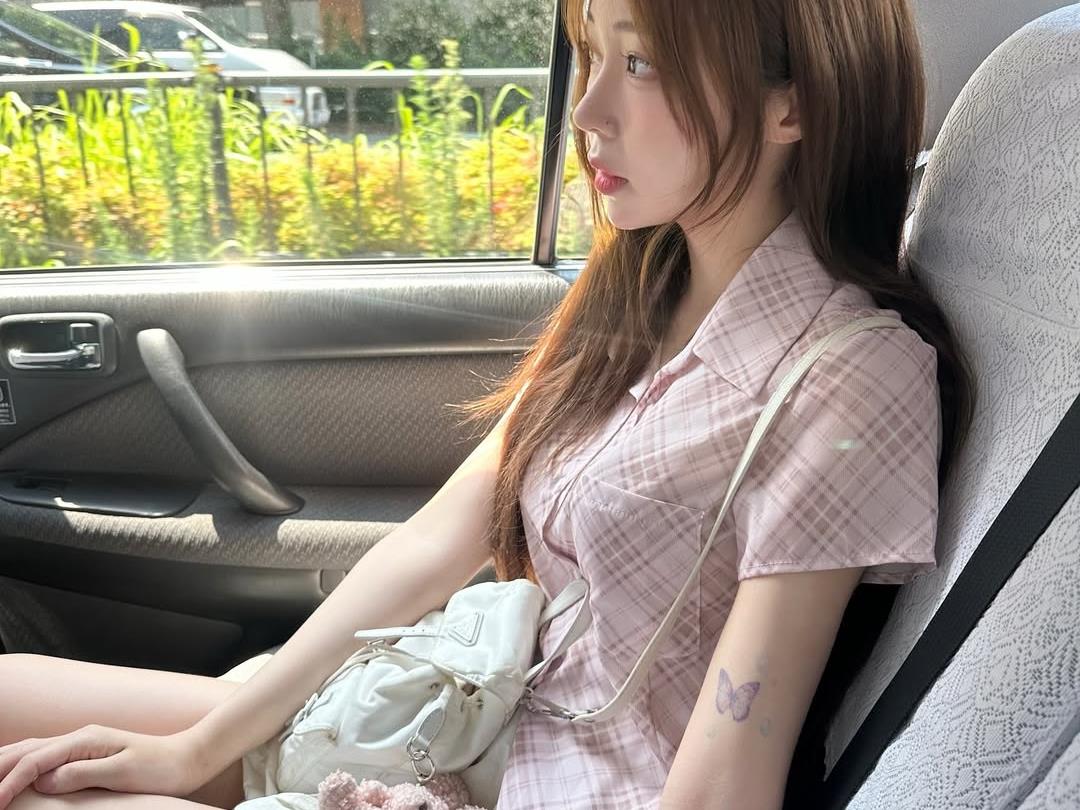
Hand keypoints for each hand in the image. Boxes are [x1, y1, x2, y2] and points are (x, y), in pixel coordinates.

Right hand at [0, 725, 208, 808]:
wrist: (187, 759)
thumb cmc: (159, 767)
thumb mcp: (122, 772)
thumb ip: (82, 774)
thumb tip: (44, 779)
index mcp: (86, 740)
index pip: (35, 760)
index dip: (10, 782)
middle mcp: (80, 738)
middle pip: (26, 749)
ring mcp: (83, 745)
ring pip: (33, 751)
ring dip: (6, 764)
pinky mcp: (87, 756)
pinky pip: (46, 759)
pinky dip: (24, 766)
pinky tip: (16, 776)